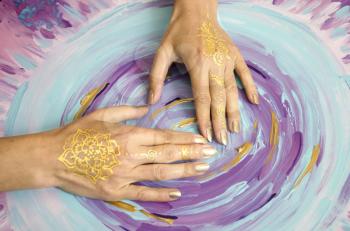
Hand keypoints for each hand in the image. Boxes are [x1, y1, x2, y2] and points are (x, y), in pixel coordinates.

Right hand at [45, 106, 216, 201]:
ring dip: (184, 171)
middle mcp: (130, 155)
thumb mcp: (102, 114)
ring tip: (202, 169)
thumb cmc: (77, 134)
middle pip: (168, 154)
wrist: (52, 157)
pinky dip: (161, 193)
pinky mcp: (116, 191)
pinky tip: (178, 192)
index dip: (184, 139)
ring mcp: (124, 175)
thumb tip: (148, 107)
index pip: (164, 137)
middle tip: (211, 153)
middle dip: (192, 153)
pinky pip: (143, 193)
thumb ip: (128, 111)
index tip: (200, 139)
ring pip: (161, 173)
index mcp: (128, 134)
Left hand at [148, 0, 258, 144]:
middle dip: (220, 121)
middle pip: (218, 98)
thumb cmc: (178, 31)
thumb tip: (152, 101)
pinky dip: (250, 87)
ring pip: (232, 89)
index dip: (204, 117)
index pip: (201, 97)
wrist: (197, 10)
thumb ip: (156, 77)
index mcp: (197, 63)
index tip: (206, 134)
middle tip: (222, 140)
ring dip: (234, 110)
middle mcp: (214, 63)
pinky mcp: (235, 54)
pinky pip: (244, 73)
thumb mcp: (162, 52)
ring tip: (236, 129)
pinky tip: (254, 102)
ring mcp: (227, 58)